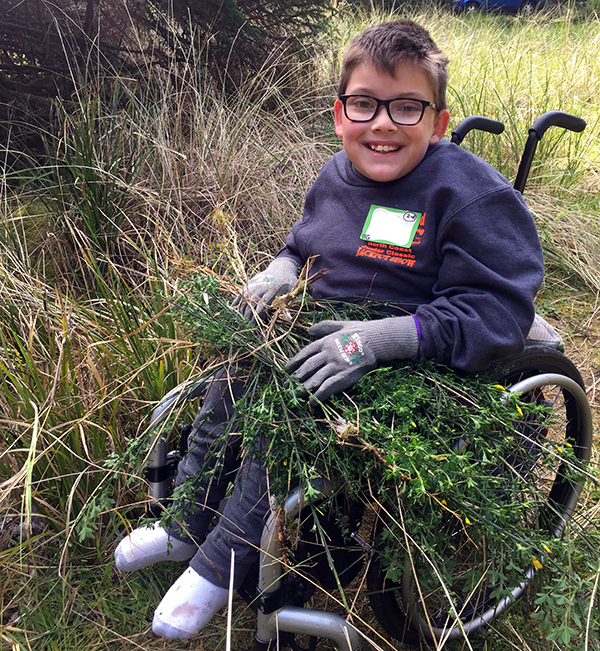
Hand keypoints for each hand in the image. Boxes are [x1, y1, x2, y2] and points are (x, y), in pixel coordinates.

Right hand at [232, 257, 298, 321]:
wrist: (282, 268)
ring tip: (241, 321)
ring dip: (241, 311)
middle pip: (251, 304)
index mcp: (272, 290)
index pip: (261, 306)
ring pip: (244, 299)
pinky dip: (236, 302)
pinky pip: (240, 294)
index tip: (256, 325)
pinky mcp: (250, 284)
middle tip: (248, 326)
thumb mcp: (293, 291)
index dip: (257, 317)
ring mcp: (254, 285)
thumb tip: (289, 318)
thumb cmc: (289, 282)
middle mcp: (261, 287)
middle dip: (249, 316)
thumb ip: (290, 303)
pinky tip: (233, 311)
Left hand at [286, 317, 418, 402]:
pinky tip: (311, 401)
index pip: (305, 353)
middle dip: (297, 377)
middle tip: (289, 384)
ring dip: (303, 388)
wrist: (376, 341)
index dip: (295, 362)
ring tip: (296, 394)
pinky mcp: (342, 377)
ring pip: (314, 379)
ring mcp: (334, 366)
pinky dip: (317, 396)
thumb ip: (324, 327)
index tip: (287, 369)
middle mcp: (327, 354)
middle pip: (307, 368)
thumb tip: (309, 329)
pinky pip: (326, 388)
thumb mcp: (341, 325)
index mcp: (325, 342)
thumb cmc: (361, 331)